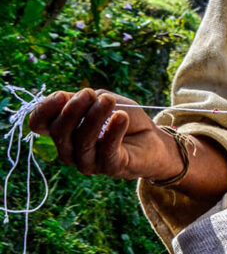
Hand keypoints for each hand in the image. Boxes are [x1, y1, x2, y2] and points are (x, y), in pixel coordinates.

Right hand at [29, 88, 180, 181]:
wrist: (152, 138)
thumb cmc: (124, 116)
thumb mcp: (103, 100)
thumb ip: (86, 99)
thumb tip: (69, 98)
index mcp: (64, 130)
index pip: (39, 124)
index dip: (44, 110)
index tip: (61, 95)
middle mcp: (71, 149)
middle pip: (59, 132)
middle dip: (73, 110)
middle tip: (90, 93)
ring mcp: (89, 161)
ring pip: (82, 142)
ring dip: (94, 117)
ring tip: (108, 100)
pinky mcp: (111, 167)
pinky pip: (107, 151)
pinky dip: (114, 132)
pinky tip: (122, 116)